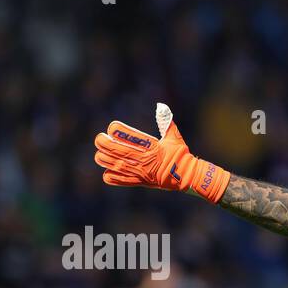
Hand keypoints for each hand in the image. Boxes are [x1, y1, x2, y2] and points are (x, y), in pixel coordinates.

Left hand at [93, 103, 229, 202]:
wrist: (186, 176)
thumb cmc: (180, 155)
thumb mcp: (174, 137)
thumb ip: (166, 121)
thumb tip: (161, 106)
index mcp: (151, 146)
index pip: (127, 135)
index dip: (116, 130)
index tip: (112, 127)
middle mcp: (143, 158)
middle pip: (115, 148)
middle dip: (103, 143)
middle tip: (100, 139)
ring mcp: (140, 171)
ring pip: (113, 164)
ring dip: (104, 159)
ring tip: (101, 155)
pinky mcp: (139, 181)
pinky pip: (119, 180)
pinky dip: (110, 176)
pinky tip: (109, 171)